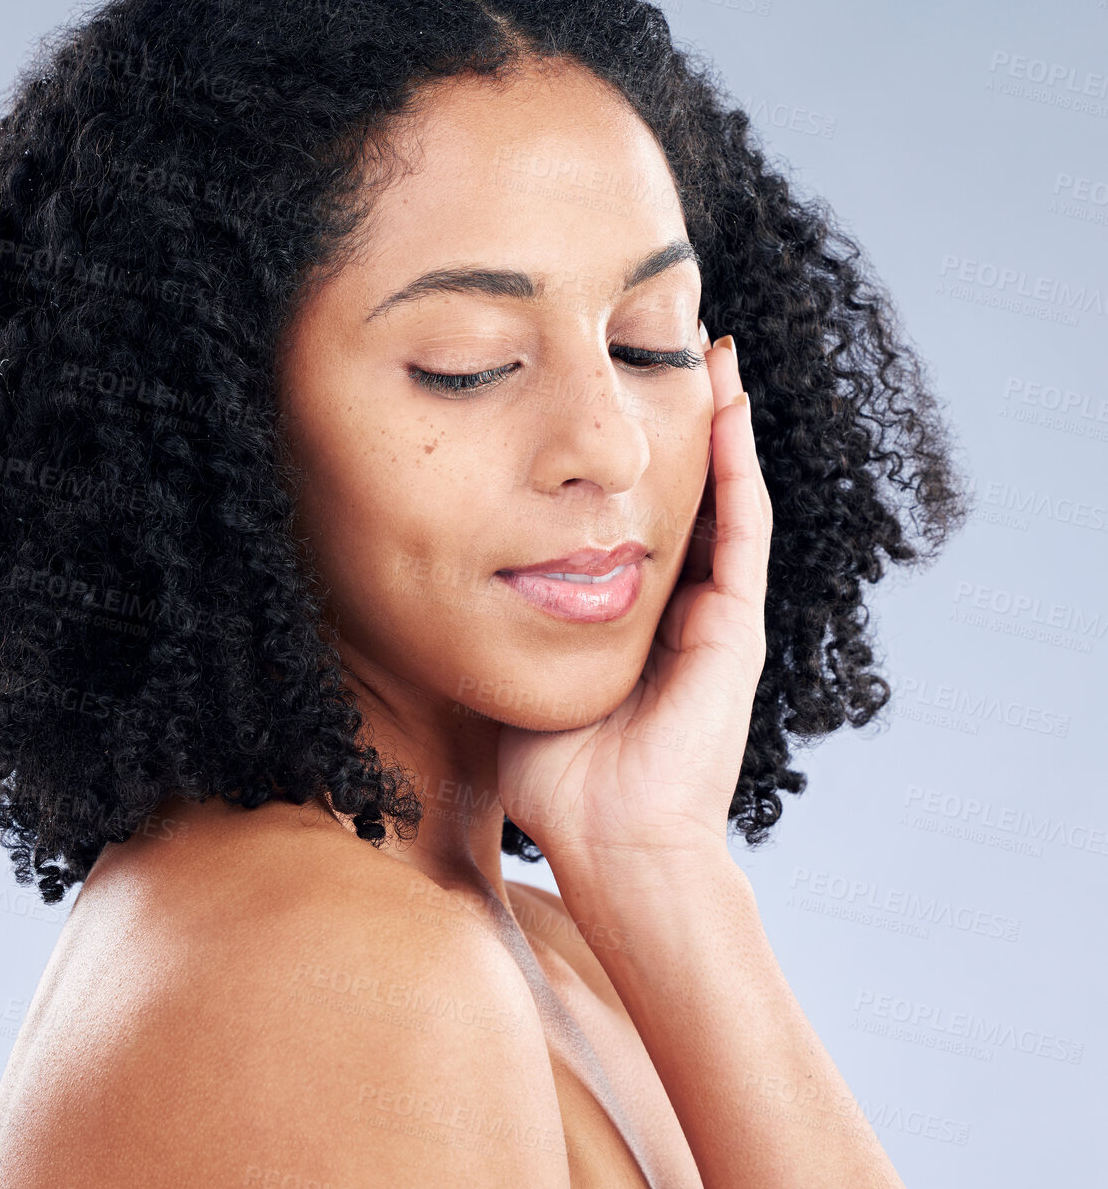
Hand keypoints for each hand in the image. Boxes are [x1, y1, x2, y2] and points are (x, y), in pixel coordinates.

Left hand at [495, 329, 772, 865]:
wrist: (611, 842)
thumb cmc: (557, 778)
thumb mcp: (520, 675)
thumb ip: (501, 627)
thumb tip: (444, 580)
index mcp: (632, 618)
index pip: (633, 518)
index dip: (628, 460)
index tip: (607, 395)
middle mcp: (680, 606)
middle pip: (686, 493)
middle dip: (679, 422)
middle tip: (665, 346)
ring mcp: (714, 614)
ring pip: (725, 496)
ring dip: (721, 424)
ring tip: (711, 353)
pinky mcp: (735, 626)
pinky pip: (744, 530)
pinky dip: (740, 467)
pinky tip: (729, 407)